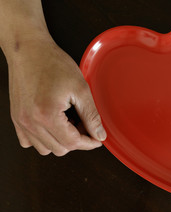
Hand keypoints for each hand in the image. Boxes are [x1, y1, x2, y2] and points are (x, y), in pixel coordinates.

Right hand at [8, 37, 106, 155]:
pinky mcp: (16, 118)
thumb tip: (99, 134)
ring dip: (61, 141)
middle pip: (60, 149)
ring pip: (46, 148)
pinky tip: (54, 125)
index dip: (89, 143)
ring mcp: (21, 121)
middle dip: (77, 141)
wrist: (28, 49)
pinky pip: (30, 142)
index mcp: (46, 115)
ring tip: (69, 123)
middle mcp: (30, 122)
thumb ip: (91, 115)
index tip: (97, 139)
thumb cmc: (51, 63)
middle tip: (85, 125)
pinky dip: (44, 139)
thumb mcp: (81, 88)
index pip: (73, 143)